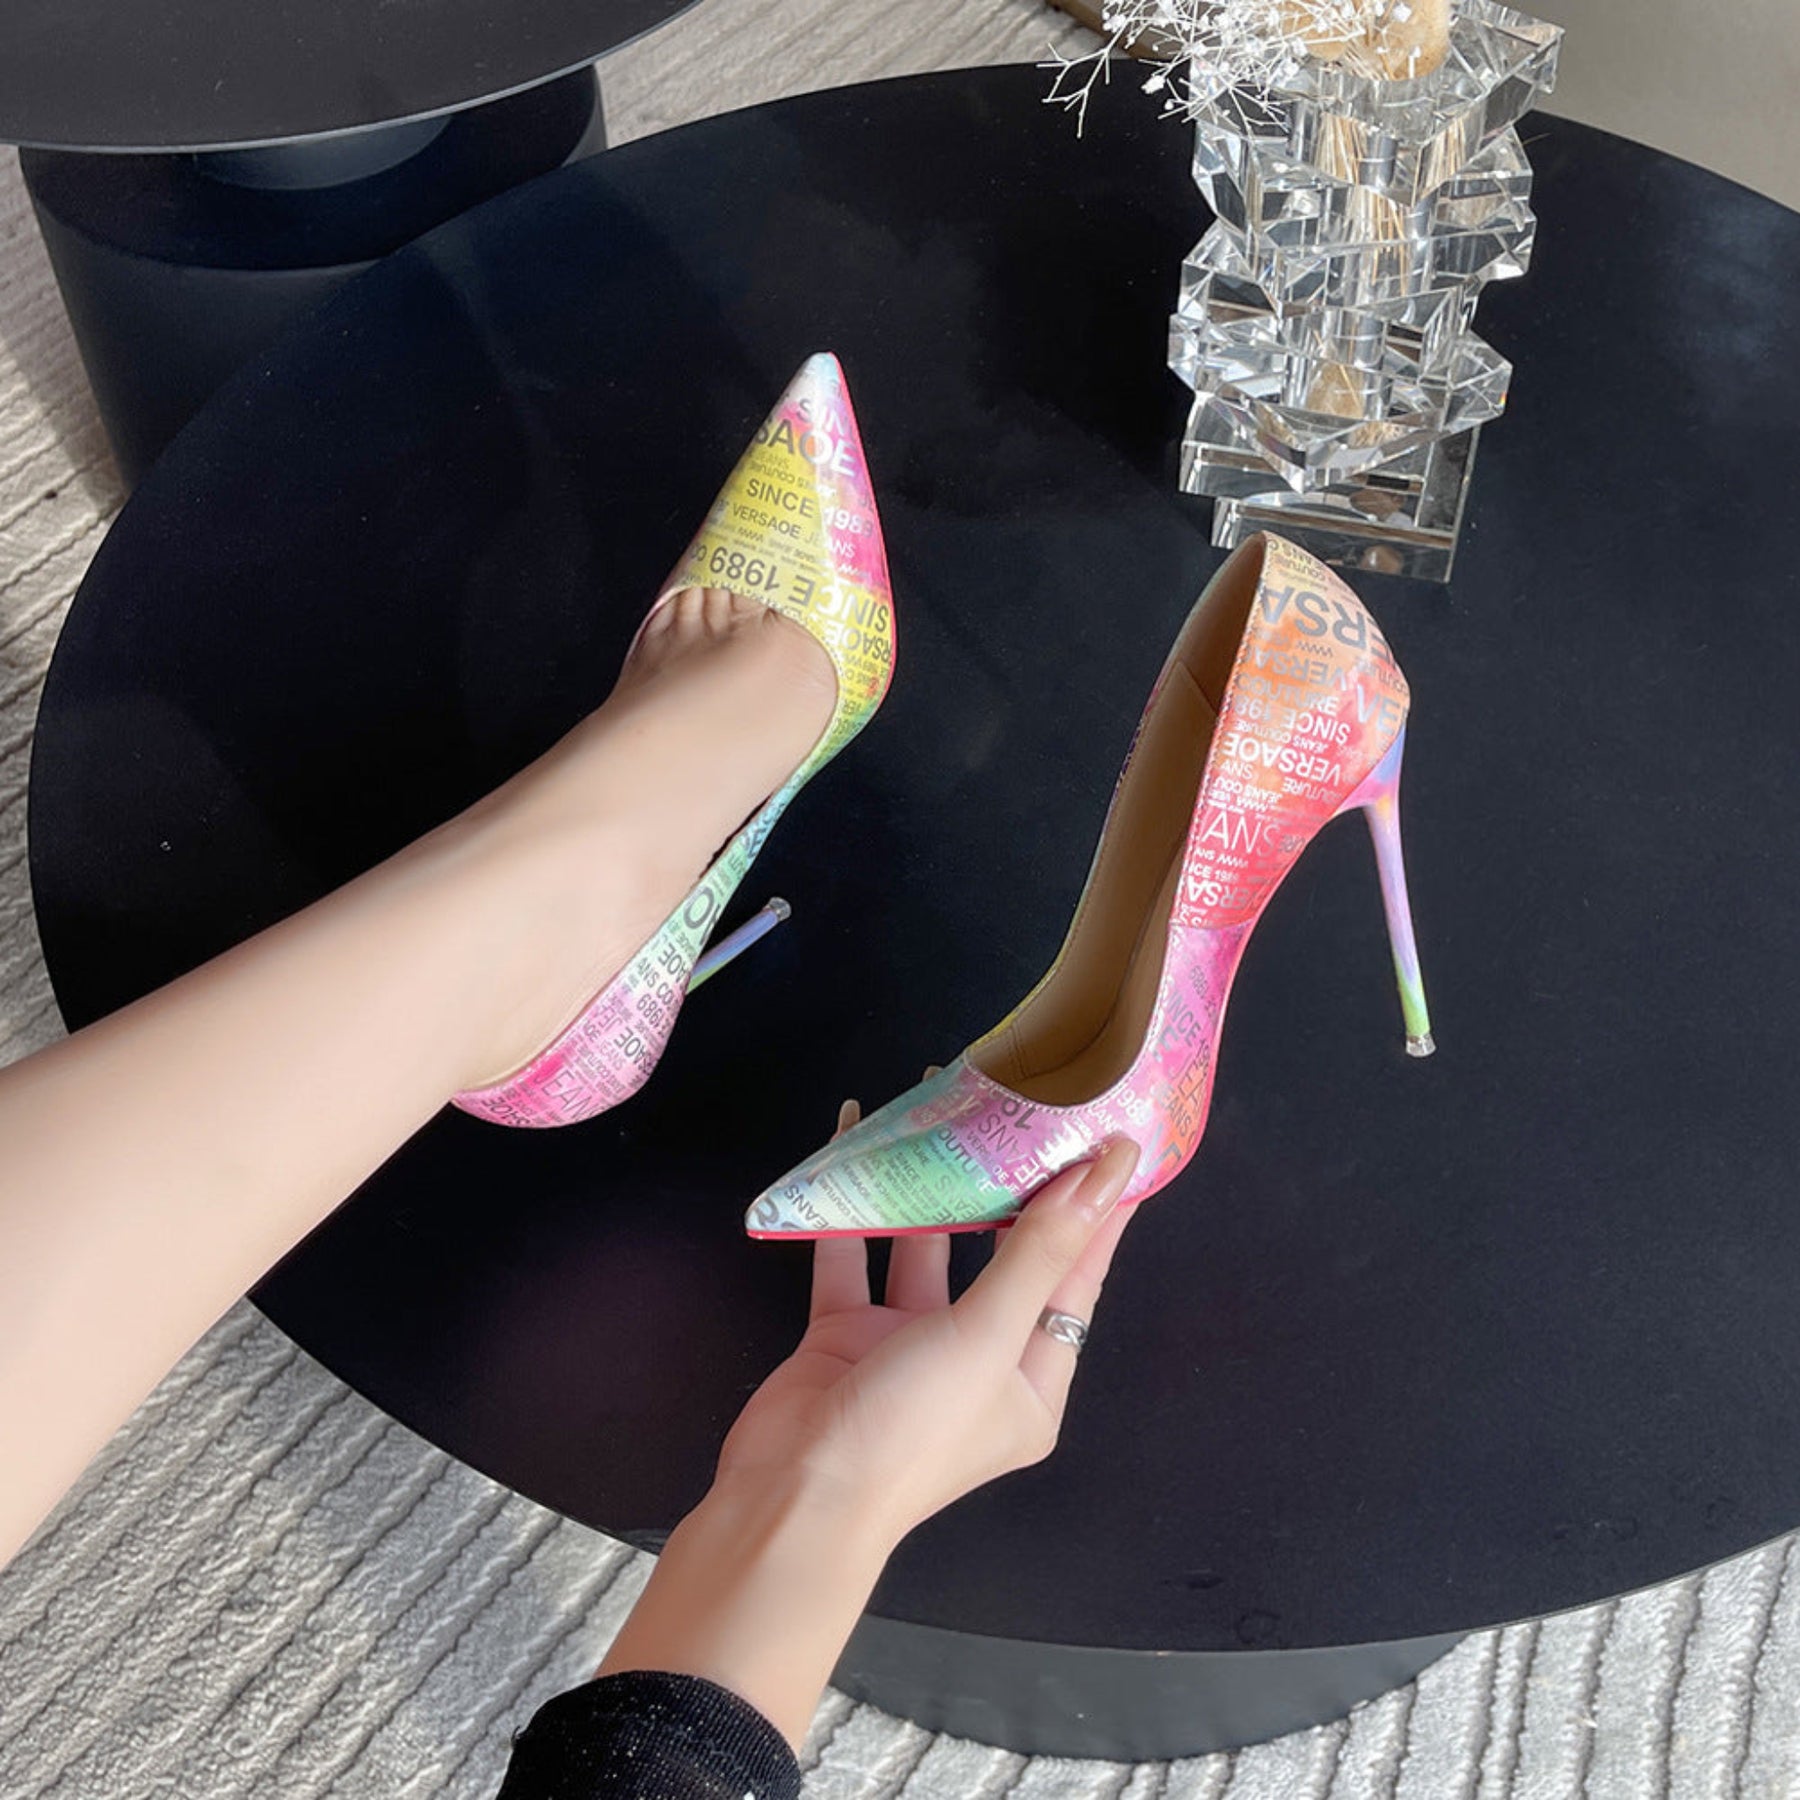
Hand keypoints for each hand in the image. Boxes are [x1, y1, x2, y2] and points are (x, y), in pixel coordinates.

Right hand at [597, 1100, 1142, 1745]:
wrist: (792, 1500)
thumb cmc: (913, 1429)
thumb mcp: (988, 1337)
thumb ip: (1039, 1249)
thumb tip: (1106, 1171)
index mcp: (1031, 1383)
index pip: (1076, 1279)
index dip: (1096, 1210)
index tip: (1113, 1138)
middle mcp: (977, 1362)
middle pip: (1004, 1257)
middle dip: (1010, 1185)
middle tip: (1024, 1105)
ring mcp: (907, 1346)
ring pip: (928, 1247)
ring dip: (932, 1185)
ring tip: (940, 1105)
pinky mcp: (845, 1333)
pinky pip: (854, 1254)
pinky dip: (853, 1203)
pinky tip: (850, 1139)